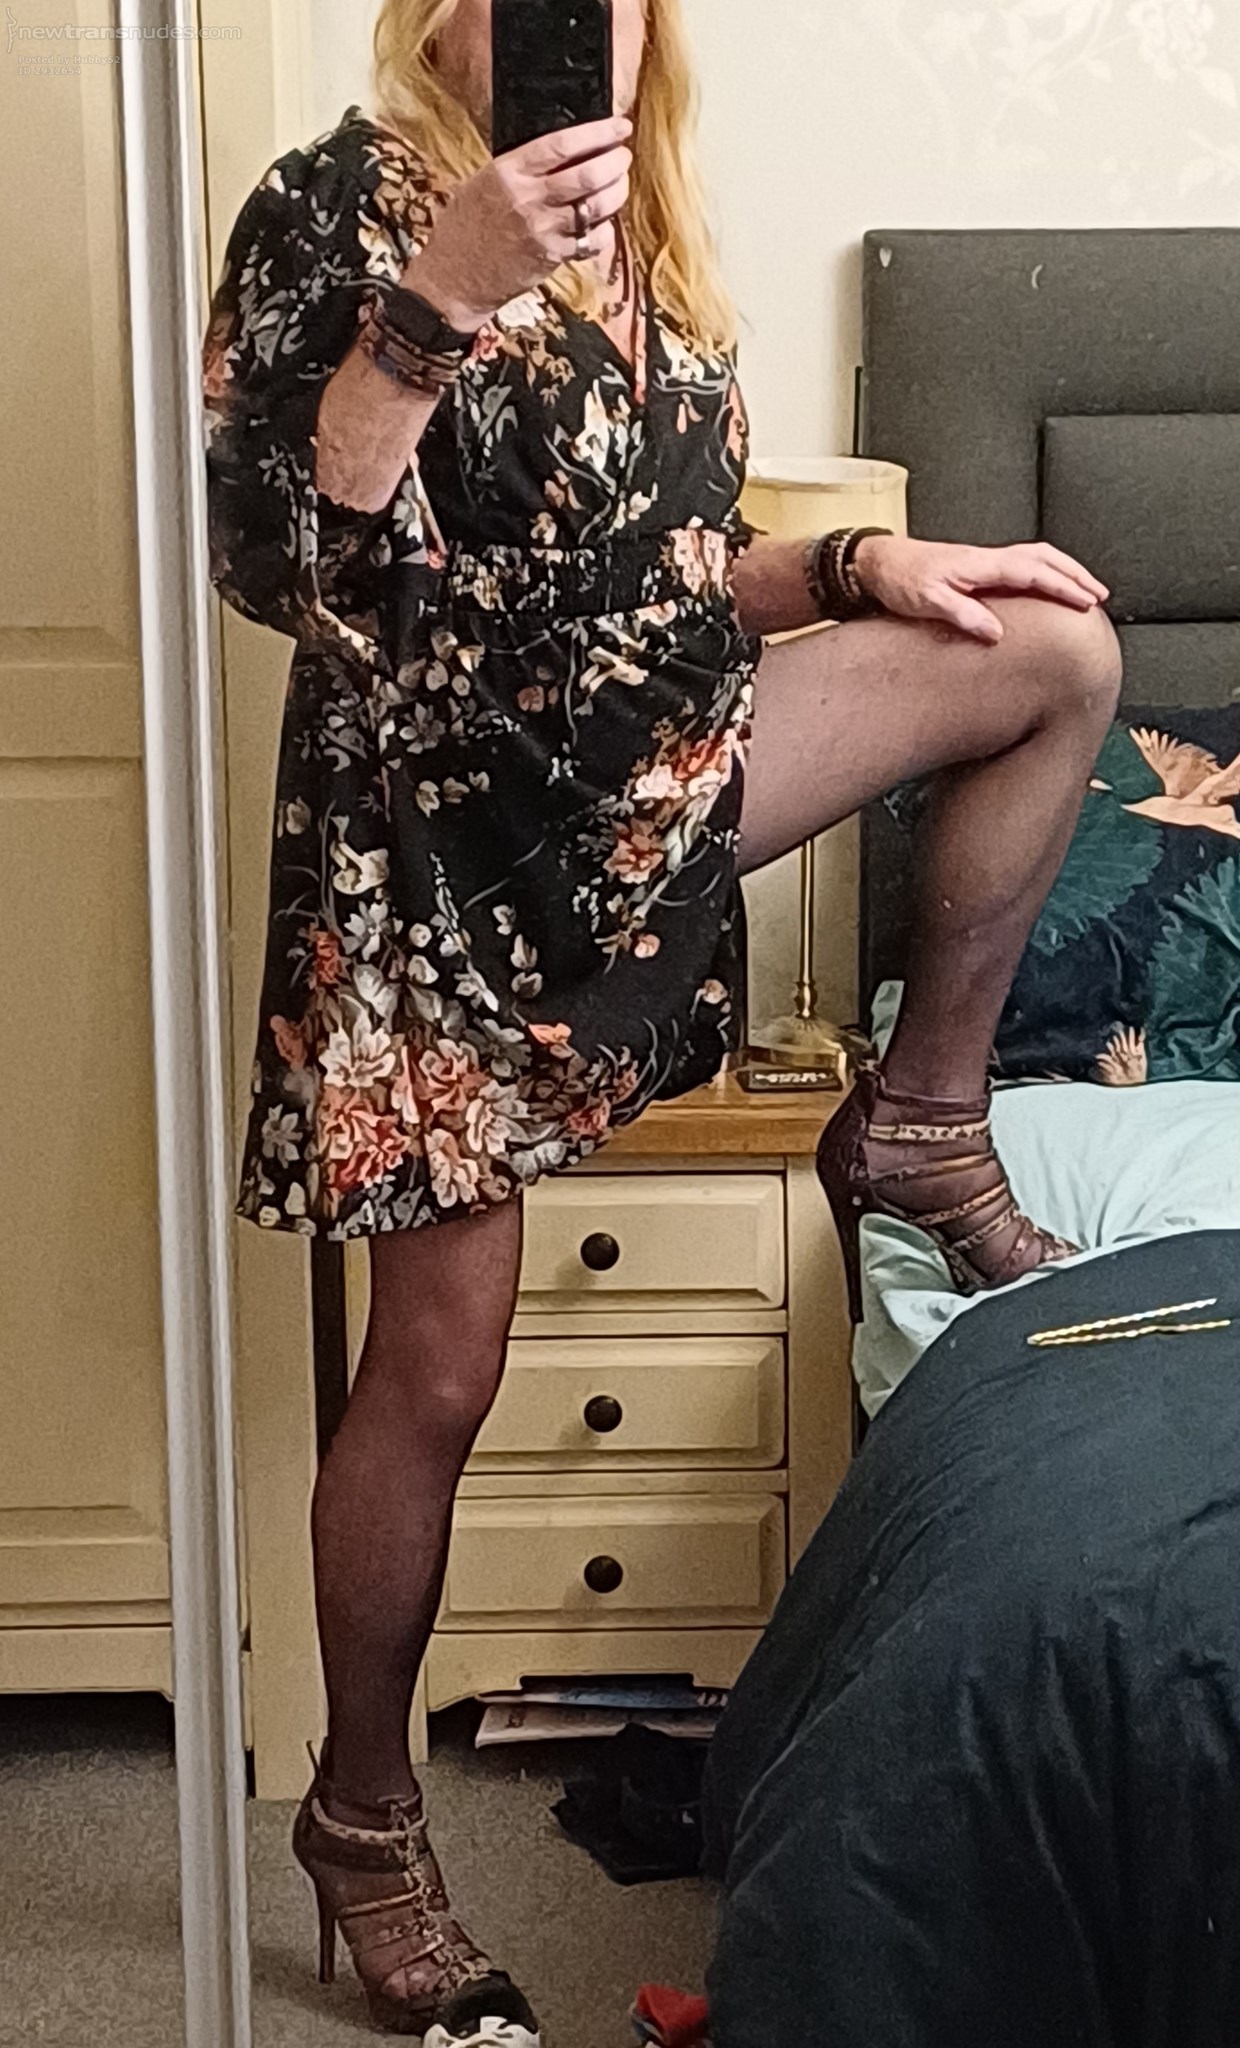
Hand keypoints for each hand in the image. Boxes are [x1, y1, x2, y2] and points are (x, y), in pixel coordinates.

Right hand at [406, 116, 633, 332]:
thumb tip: (565, 150)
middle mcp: (528, 199)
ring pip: (596, 206)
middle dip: (615, 162)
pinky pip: (592, 240)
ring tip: (620, 184)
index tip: (620, 125)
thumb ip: (522, 168)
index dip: (598, 132)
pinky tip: (604, 223)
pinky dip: (606, 230)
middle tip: (623, 156)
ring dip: (617, 192)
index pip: (562, 144)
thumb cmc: (466, 226)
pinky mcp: (552, 258)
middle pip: (588, 174)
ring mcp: (542, 230)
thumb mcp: (485, 182)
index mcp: (509, 171)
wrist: (454, 278)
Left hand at [852, 536, 1109, 646]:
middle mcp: (988, 558)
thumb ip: (962, 614)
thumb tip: (996, 632)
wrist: (880, 564)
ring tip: (1085, 590)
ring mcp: (985, 561)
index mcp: (981, 565)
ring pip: (1037, 557)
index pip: (1033, 573)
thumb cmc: (901, 580)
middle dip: (1075, 575)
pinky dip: (1045, 571)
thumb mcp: (927, 602)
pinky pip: (1024, 563)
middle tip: (1100, 596)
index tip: (1086, 602)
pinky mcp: (979, 568)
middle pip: (1044, 558)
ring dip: (1064, 570)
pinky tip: (1047, 586)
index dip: (1063, 587)